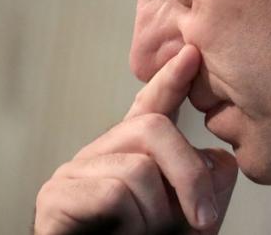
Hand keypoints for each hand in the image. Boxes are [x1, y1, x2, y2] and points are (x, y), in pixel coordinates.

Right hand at [34, 45, 238, 233]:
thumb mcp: (192, 216)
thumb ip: (207, 182)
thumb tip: (216, 157)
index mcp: (132, 154)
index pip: (152, 104)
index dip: (172, 79)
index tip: (193, 54)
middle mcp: (100, 154)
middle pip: (154, 127)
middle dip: (189, 175)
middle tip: (203, 222)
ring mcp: (73, 173)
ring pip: (138, 168)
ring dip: (156, 215)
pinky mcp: (54, 199)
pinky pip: (113, 194)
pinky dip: (130, 226)